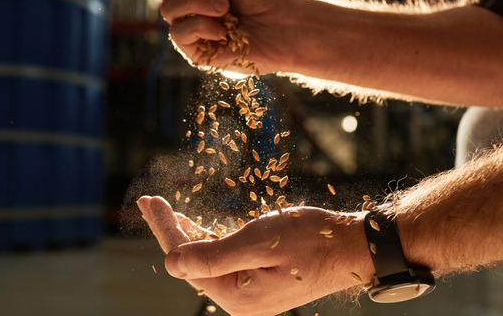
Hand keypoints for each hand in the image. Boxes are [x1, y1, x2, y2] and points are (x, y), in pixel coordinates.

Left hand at [137, 196, 374, 315]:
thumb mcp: (259, 242)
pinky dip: (210, 241)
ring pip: (207, 261)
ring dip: (188, 234)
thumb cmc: (312, 240)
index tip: (149, 202)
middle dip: (171, 230)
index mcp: (237, 295)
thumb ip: (213, 255)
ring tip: (165, 211)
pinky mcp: (259, 282)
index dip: (166, 229)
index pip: (187, 260)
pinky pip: (225, 261)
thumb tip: (171, 263)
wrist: (354, 248)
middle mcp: (240, 301)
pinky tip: (198, 227)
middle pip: (193, 261)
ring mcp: (250, 293)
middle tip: (149, 202)